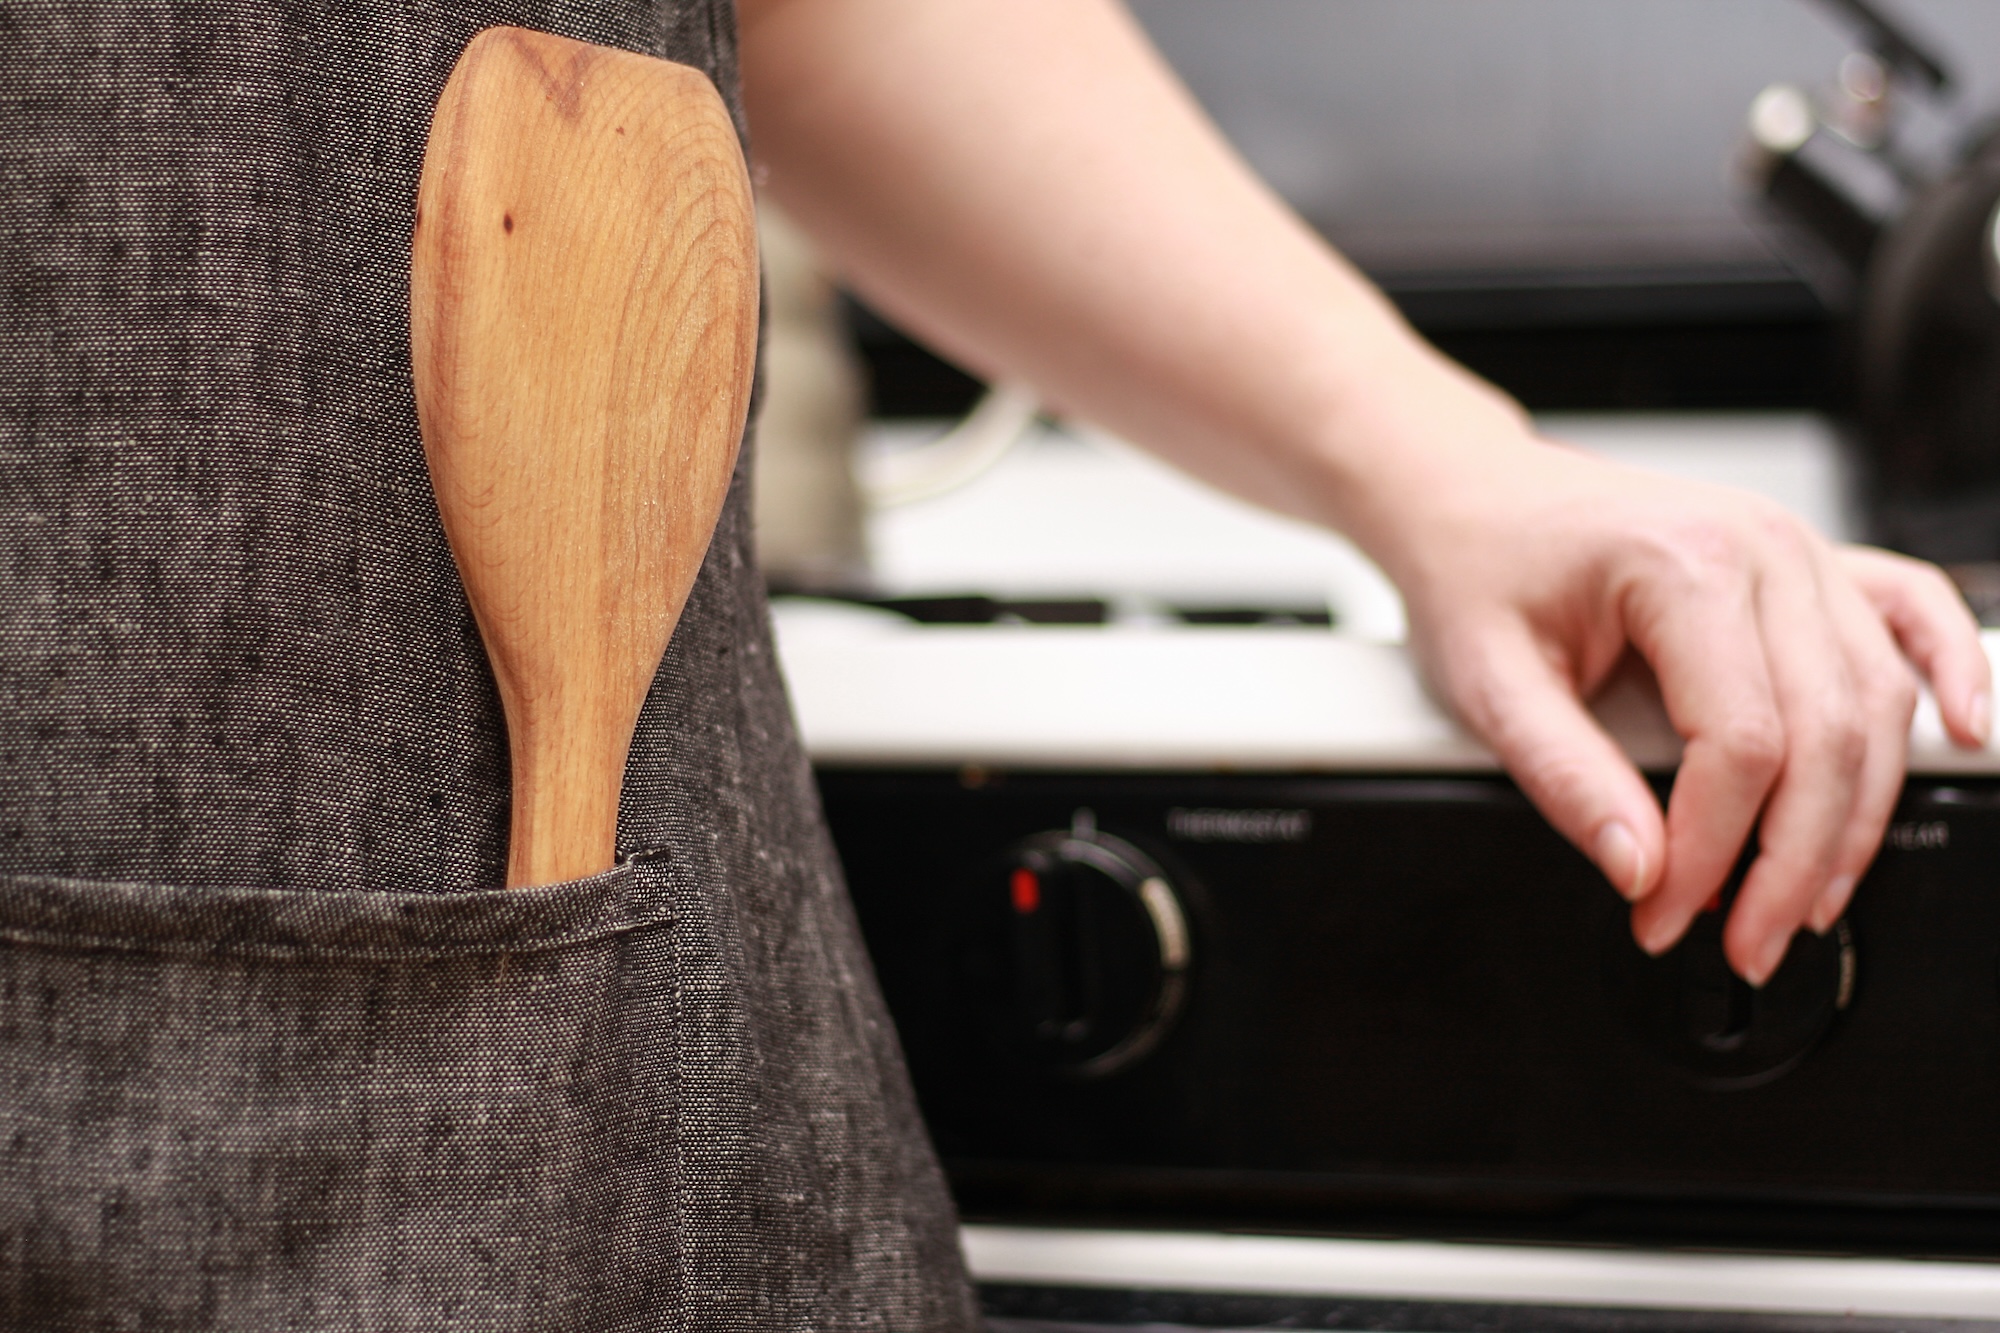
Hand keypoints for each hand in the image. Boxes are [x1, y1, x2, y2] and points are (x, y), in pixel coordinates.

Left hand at [1356, 360, 1990, 984]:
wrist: (1474, 498)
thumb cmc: (1478, 570)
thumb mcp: (1486, 683)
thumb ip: (1563, 778)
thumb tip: (1638, 868)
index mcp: (1681, 564)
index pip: (1741, 743)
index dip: (1713, 851)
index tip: (1666, 912)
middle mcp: (1760, 549)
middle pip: (1826, 735)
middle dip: (1791, 864)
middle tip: (1744, 940)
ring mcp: (1797, 551)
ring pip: (1877, 701)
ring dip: (1856, 817)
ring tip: (1807, 901)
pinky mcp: (1808, 564)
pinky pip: (1910, 612)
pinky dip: (1949, 674)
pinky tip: (1962, 735)